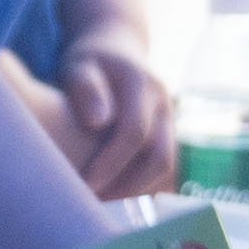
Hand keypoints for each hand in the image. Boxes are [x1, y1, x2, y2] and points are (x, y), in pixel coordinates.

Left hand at [48, 29, 177, 197]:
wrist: (115, 45)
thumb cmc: (89, 60)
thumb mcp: (79, 65)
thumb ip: (86, 89)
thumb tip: (98, 122)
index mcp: (142, 84)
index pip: (134, 132)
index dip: (111, 163)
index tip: (84, 185)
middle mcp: (163, 103)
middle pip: (159, 156)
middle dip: (128, 185)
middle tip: (94, 203)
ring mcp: (168, 118)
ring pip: (164, 164)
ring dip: (136, 188)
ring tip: (102, 203)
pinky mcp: (165, 131)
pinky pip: (160, 164)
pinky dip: (140, 183)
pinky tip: (113, 195)